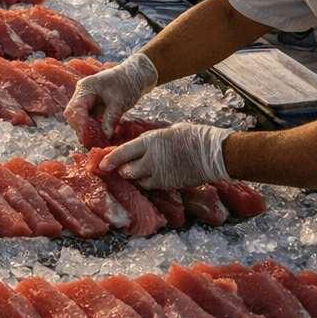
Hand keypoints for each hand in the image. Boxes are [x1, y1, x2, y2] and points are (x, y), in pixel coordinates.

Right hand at [64, 52, 157, 146]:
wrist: (135, 75)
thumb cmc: (128, 84)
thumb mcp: (119, 104)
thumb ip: (110, 120)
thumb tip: (105, 137)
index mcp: (85, 88)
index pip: (75, 109)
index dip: (80, 124)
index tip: (90, 137)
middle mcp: (82, 93)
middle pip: (73, 114)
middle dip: (81, 128)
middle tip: (93, 141)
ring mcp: (86, 98)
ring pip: (79, 117)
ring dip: (86, 129)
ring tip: (98, 140)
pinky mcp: (92, 104)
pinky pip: (87, 117)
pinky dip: (92, 126)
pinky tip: (100, 134)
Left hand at [99, 122, 234, 190]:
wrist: (214, 153)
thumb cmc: (194, 137)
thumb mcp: (170, 131)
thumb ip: (155, 140)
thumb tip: (146, 144)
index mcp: (150, 141)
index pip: (123, 152)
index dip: (111, 159)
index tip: (102, 164)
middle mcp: (151, 159)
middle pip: (128, 170)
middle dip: (124, 170)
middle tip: (123, 169)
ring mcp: (161, 174)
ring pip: (140, 181)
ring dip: (138, 178)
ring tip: (143, 172)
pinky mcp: (170, 184)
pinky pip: (154, 186)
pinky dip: (151, 183)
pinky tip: (156, 177)